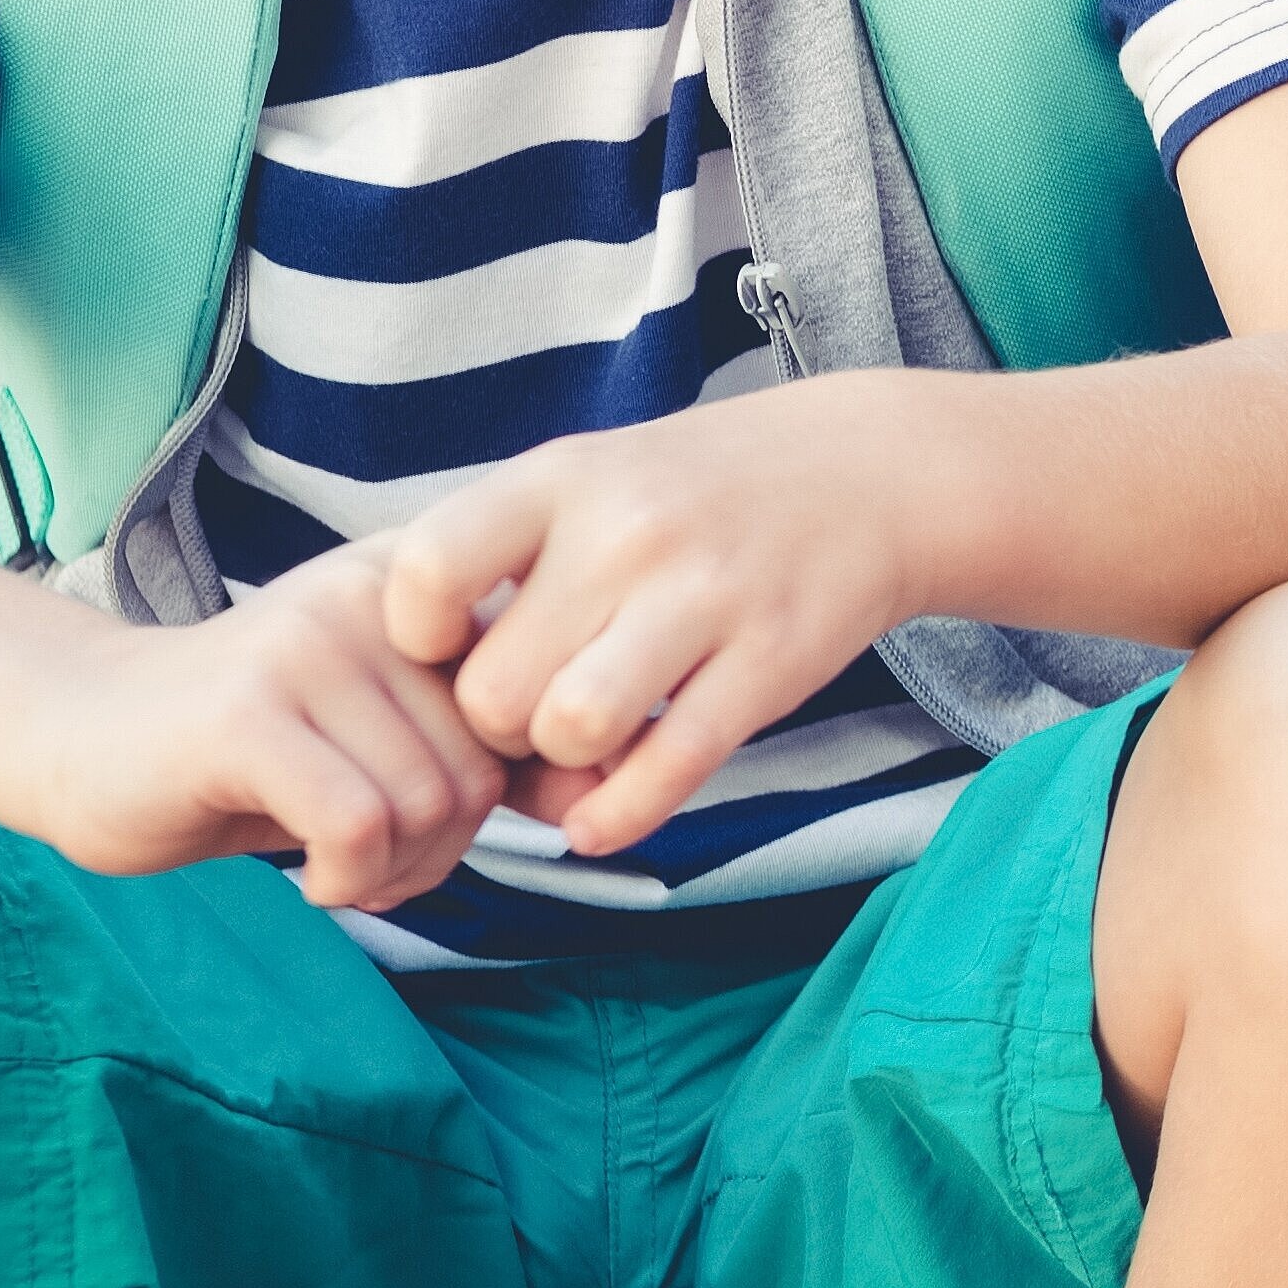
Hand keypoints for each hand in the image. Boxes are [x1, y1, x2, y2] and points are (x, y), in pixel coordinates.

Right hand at [24, 543, 512, 912]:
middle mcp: (378, 594)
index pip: (539, 699)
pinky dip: (347, 878)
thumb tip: (603, 797)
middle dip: (444, 848)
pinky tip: (308, 876)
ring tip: (341, 868)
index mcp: (427, 584)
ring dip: (395, 872)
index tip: (445, 822)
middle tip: (379, 864)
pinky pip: (357, 825)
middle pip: (484, 764)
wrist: (85, 735)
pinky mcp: (248, 714)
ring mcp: (308, 646)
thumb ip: (493, 754)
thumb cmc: (260, 749)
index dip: (510, 790)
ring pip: (427, 801)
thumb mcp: (392, 737)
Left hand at [378, 378, 926, 857]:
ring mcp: (708, 594)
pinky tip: (607, 811)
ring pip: (571, 731)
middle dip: (500, 725)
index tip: (453, 646)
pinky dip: (620, 815)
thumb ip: (501, 567)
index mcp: (566, 477)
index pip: (427, 571)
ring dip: (563, 765)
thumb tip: (427, 703)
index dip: (417, 637)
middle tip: (531, 710)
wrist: (871, 472)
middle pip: (494, 688)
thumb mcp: (590, 480)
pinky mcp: (773, 661)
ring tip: (584, 742)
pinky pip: (668, 771)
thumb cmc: (694, 494)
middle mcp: (632, 529)